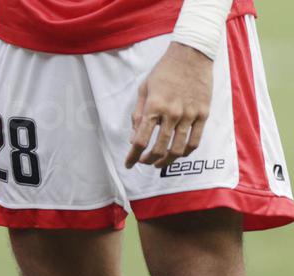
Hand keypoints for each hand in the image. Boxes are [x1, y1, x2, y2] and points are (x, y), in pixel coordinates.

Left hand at [125, 42, 213, 168]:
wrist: (192, 54)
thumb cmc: (164, 71)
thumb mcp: (143, 90)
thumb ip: (137, 116)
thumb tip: (133, 139)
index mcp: (154, 107)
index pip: (141, 141)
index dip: (133, 157)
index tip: (128, 164)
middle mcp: (172, 113)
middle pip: (159, 149)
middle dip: (148, 160)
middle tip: (144, 162)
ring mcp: (190, 114)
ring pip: (178, 149)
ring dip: (166, 161)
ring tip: (159, 163)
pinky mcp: (204, 114)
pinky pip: (195, 141)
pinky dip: (186, 152)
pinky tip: (178, 154)